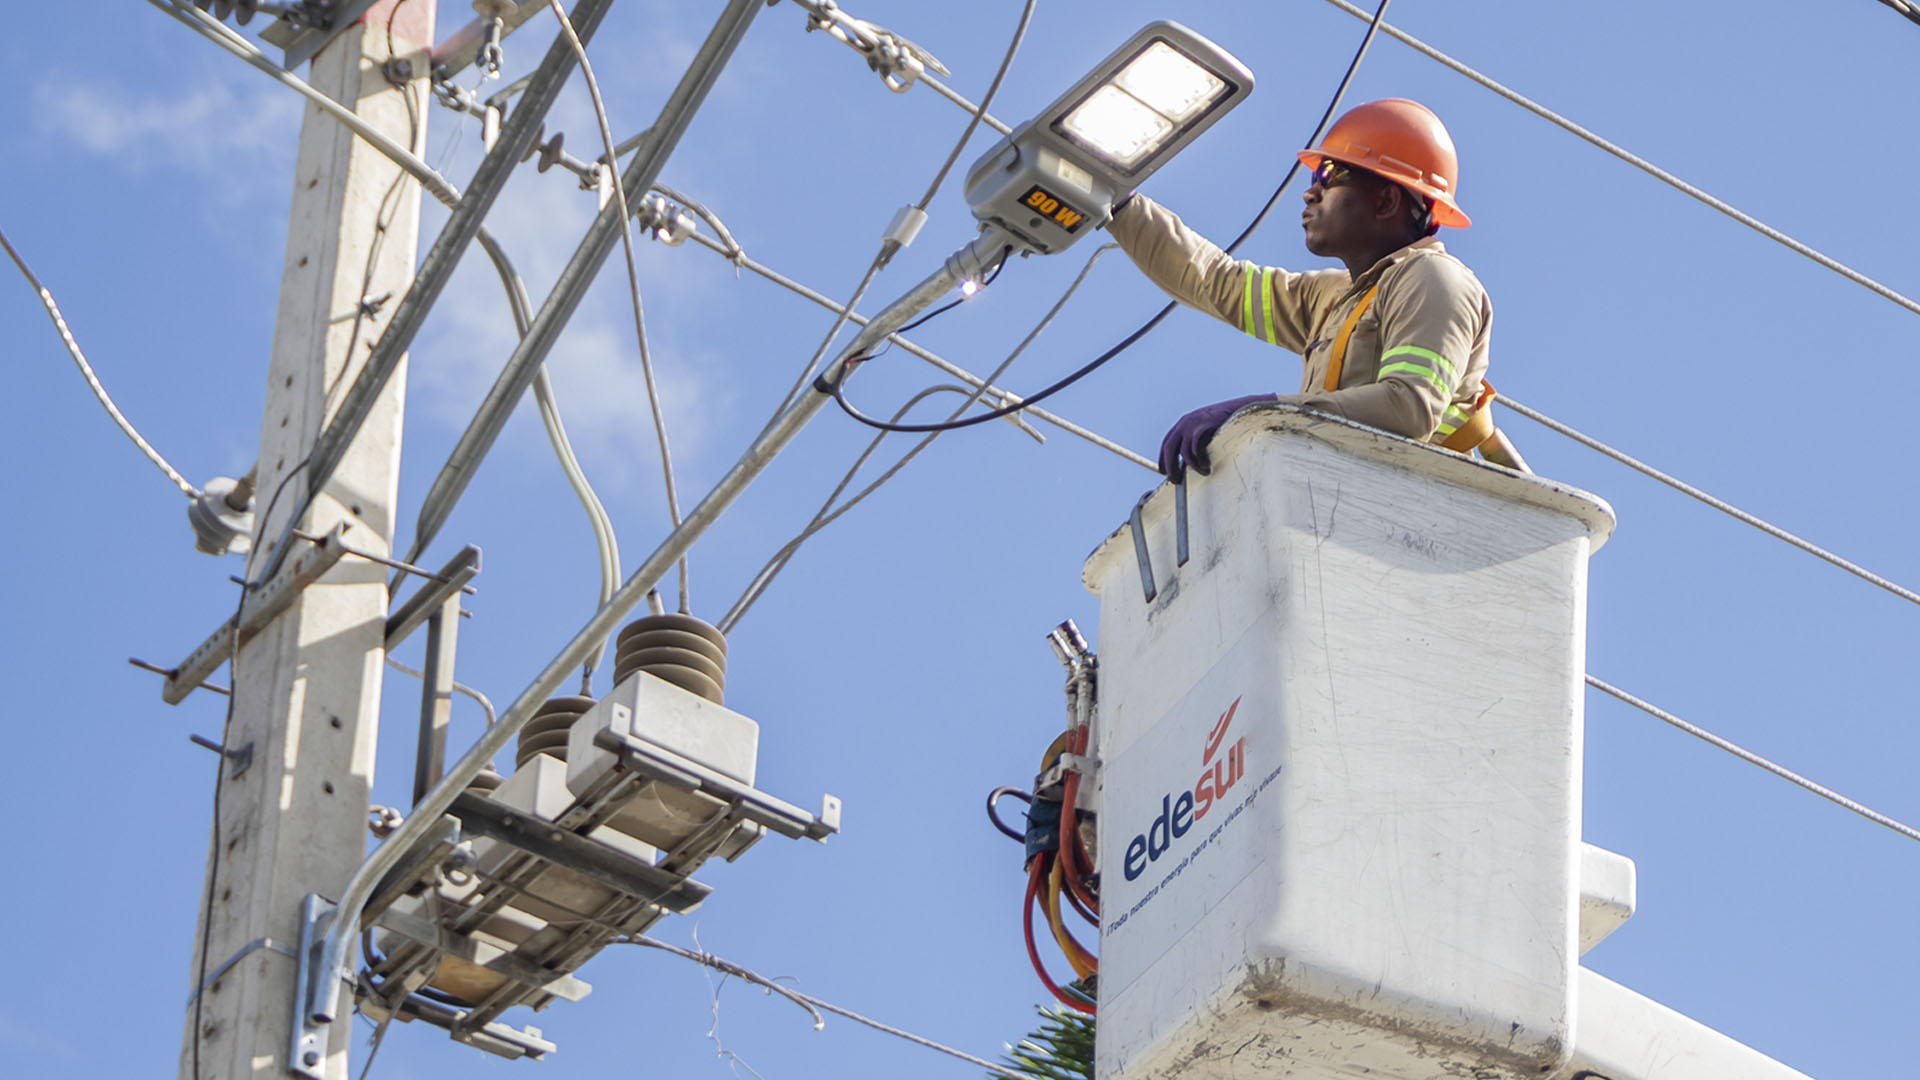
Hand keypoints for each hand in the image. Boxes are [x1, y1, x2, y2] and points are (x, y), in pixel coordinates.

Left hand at [1158, 394, 1273, 477]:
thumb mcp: (1204, 431)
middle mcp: (1185, 423)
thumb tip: (1185, 466)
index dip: (1163, 459)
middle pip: (1170, 448)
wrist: (1240, 409)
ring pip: (1184, 452)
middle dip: (1171, 466)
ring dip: (1192, 466)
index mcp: (1183, 423)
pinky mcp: (1204, 426)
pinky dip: (1199, 460)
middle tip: (1176, 480)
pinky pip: (1195, 448)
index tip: (1164, 471)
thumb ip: (1193, 443)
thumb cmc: (1224, 424)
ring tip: (1203, 471)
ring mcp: (1194, 424)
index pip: (1166, 443)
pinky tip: (1207, 464)